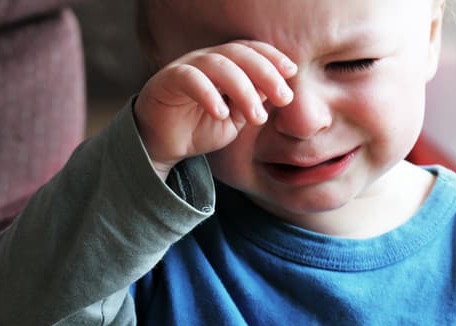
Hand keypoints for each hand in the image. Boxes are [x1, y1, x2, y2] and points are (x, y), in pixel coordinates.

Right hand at [134, 40, 296, 179]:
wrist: (164, 145)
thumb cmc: (199, 128)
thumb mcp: (235, 120)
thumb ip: (252, 104)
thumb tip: (274, 90)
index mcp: (225, 64)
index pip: (251, 51)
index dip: (272, 57)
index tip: (291, 74)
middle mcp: (206, 60)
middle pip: (239, 53)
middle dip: (265, 73)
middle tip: (283, 98)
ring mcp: (186, 67)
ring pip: (219, 65)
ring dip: (243, 89)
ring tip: (256, 116)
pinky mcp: (167, 80)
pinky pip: (190, 79)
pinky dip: (208, 94)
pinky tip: (221, 113)